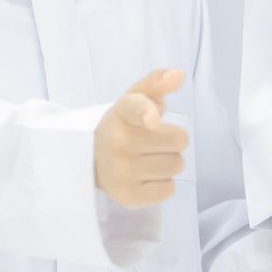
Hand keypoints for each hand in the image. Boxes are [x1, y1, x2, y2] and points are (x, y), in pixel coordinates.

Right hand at [95, 66, 187, 207]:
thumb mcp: (137, 98)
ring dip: (168, 162)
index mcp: (122, 112)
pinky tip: (145, 177)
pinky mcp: (128, 197)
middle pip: (179, 140)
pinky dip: (163, 184)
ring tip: (146, 158)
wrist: (92, 158)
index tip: (153, 119)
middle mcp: (118, 142)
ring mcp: (121, 172)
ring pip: (176, 165)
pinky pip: (169, 190)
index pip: (136, 109)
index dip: (147, 112)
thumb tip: (178, 75)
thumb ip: (158, 82)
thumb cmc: (126, 124)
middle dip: (171, 140)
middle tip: (151, 141)